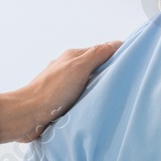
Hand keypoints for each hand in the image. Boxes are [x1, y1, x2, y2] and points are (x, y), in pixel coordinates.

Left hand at [0, 41, 121, 142]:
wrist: (27, 116)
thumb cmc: (52, 91)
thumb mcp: (78, 67)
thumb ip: (97, 55)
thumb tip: (116, 43)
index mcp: (72, 58)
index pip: (100, 52)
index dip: (116, 56)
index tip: (133, 63)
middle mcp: (68, 70)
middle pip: (95, 69)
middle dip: (110, 75)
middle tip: (128, 83)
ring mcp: (64, 88)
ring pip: (89, 86)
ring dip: (99, 91)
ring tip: (114, 98)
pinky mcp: (61, 104)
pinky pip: (81, 101)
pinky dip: (90, 103)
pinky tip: (97, 110)